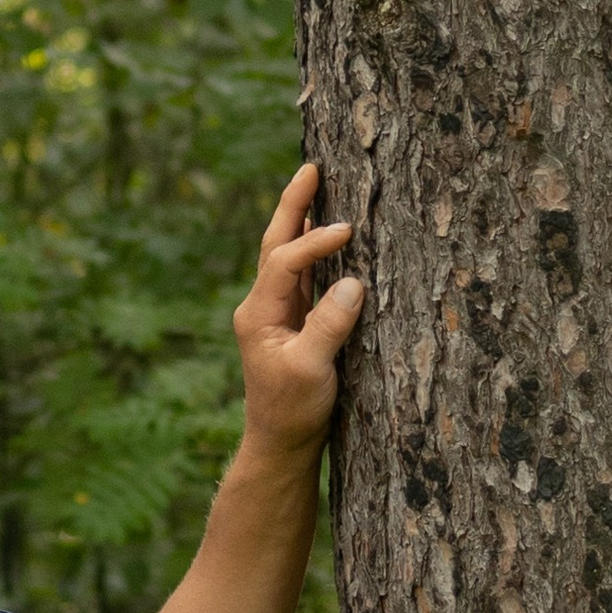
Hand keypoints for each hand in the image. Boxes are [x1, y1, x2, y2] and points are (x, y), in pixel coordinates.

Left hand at [232, 162, 365, 460]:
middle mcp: (261, 307)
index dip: (314, 240)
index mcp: (258, 315)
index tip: (348, 229)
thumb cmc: (292, 411)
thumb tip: (353, 282)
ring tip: (319, 184)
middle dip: (293, 205)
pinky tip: (329, 232)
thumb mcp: (310, 370)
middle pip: (275, 243)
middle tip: (312, 167)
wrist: (281, 445)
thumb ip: (329, 325)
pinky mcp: (293, 323)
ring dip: (302, 220)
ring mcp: (276, 314)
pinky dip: (315, 249)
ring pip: (287, 255)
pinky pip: (303, 275)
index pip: (284, 260)